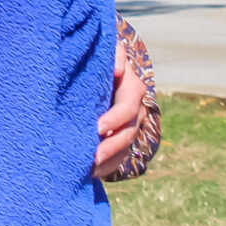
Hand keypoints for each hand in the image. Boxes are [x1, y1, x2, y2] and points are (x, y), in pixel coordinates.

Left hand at [95, 48, 147, 179]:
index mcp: (132, 90)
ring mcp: (130, 126)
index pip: (128, 107)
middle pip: (128, 132)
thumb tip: (119, 70)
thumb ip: (114, 56)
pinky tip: (90, 174)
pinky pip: (119, 157)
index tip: (97, 128)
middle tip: (92, 156)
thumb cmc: (101, 59)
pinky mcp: (121, 138)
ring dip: (108, 160)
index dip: (115, 118)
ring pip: (124, 148)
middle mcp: (136, 110)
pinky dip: (106, 167)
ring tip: (89, 170)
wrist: (102, 70)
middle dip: (111, 146)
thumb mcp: (109, 51)